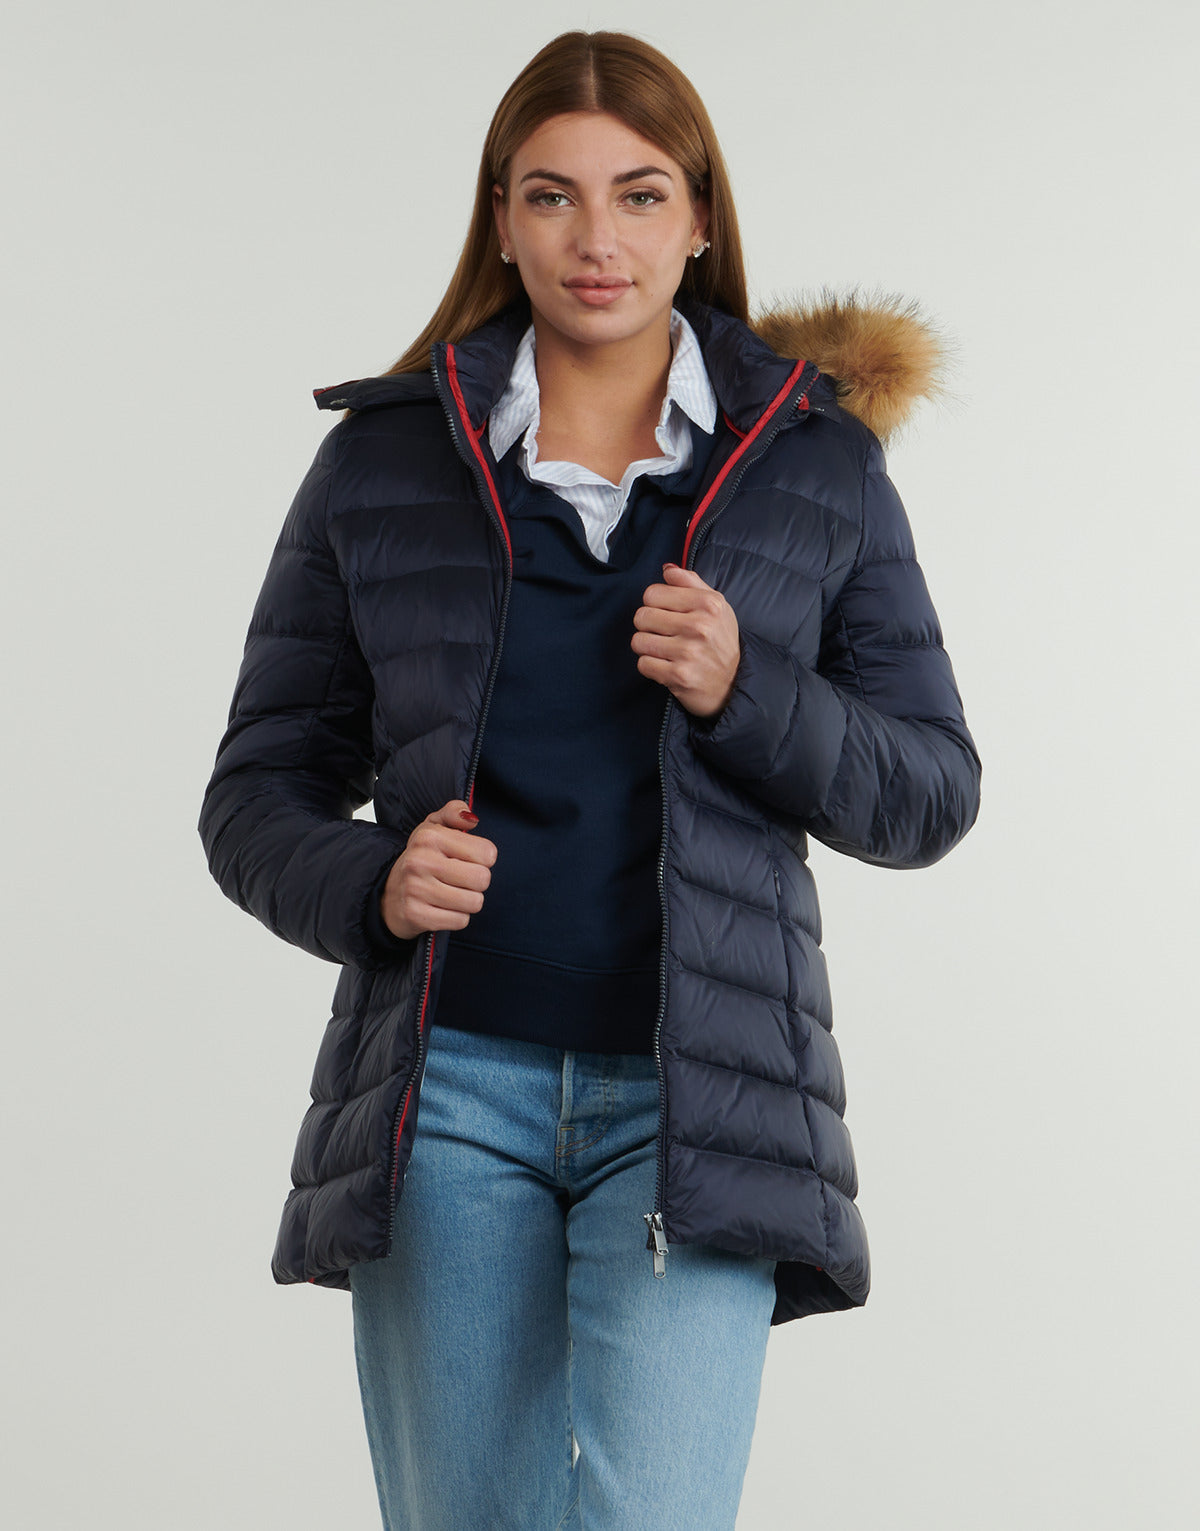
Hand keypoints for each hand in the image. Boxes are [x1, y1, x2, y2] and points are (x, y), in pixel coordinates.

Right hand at [379, 800, 496, 940]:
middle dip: (476, 883)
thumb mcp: (433, 828)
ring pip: (474, 902)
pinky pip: (460, 921)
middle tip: (459, 880)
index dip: (483, 859)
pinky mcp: (416, 915)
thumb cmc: (420, 860)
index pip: (487, 853)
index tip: (467, 860)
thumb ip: (454, 812)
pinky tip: (442, 908)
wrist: (388, 894)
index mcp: (429, 836)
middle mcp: (421, 861)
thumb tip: (471, 818)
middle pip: (482, 879)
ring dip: (467, 902)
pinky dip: (456, 917)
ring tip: (451, 894)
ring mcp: (416, 889)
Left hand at [631, 563, 740, 719]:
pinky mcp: (678, 676)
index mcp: (708, 603)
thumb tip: (667, 569)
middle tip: (664, 634)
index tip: (666, 614)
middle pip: (642, 616)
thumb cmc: (720, 641)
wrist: (733, 683)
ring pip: (638, 641)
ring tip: (664, 650)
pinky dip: (651, 666)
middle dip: (648, 626)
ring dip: (647, 647)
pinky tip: (665, 665)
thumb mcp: (716, 606)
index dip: (654, 604)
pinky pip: (643, 664)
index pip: (652, 593)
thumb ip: (691, 582)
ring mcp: (688, 652)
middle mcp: (699, 626)